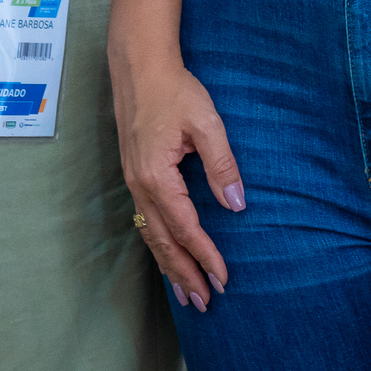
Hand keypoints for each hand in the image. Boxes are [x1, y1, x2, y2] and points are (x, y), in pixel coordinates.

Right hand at [114, 61, 245, 311]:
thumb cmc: (175, 91)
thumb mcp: (206, 122)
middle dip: (184, 273)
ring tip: (187, 294)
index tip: (223, 278)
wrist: (139, 68)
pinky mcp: (134, 176)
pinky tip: (167, 256)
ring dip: (169, 266)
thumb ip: (222, 164)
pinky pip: (145, 222)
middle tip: (204, 302)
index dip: (205, 255)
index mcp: (157, 176)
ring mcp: (133, 183)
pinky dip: (158, 246)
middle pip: (162, 242)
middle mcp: (140, 186)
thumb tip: (237, 204)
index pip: (185, 227)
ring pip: (150, 236)